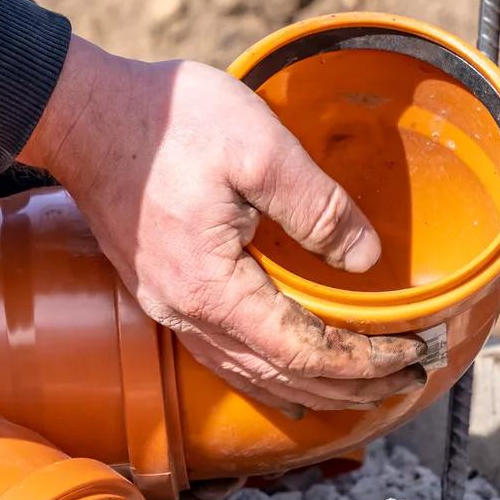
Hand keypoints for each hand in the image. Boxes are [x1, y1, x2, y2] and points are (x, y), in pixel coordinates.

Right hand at [19, 35, 426, 412]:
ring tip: (361, 387)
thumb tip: (364, 259)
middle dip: (349, 385)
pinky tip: (287, 376)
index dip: (363, 361)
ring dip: (310, 387)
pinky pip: (222, 356)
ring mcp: (166, 307)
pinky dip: (267, 374)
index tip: (413, 352)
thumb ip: (317, 206)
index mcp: (212, 286)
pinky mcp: (159, 291)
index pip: (302, 351)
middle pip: (279, 376)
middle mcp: (185, 313)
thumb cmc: (168, 121)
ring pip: (249, 373)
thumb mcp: (259, 147)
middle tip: (407, 378)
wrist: (85, 112)